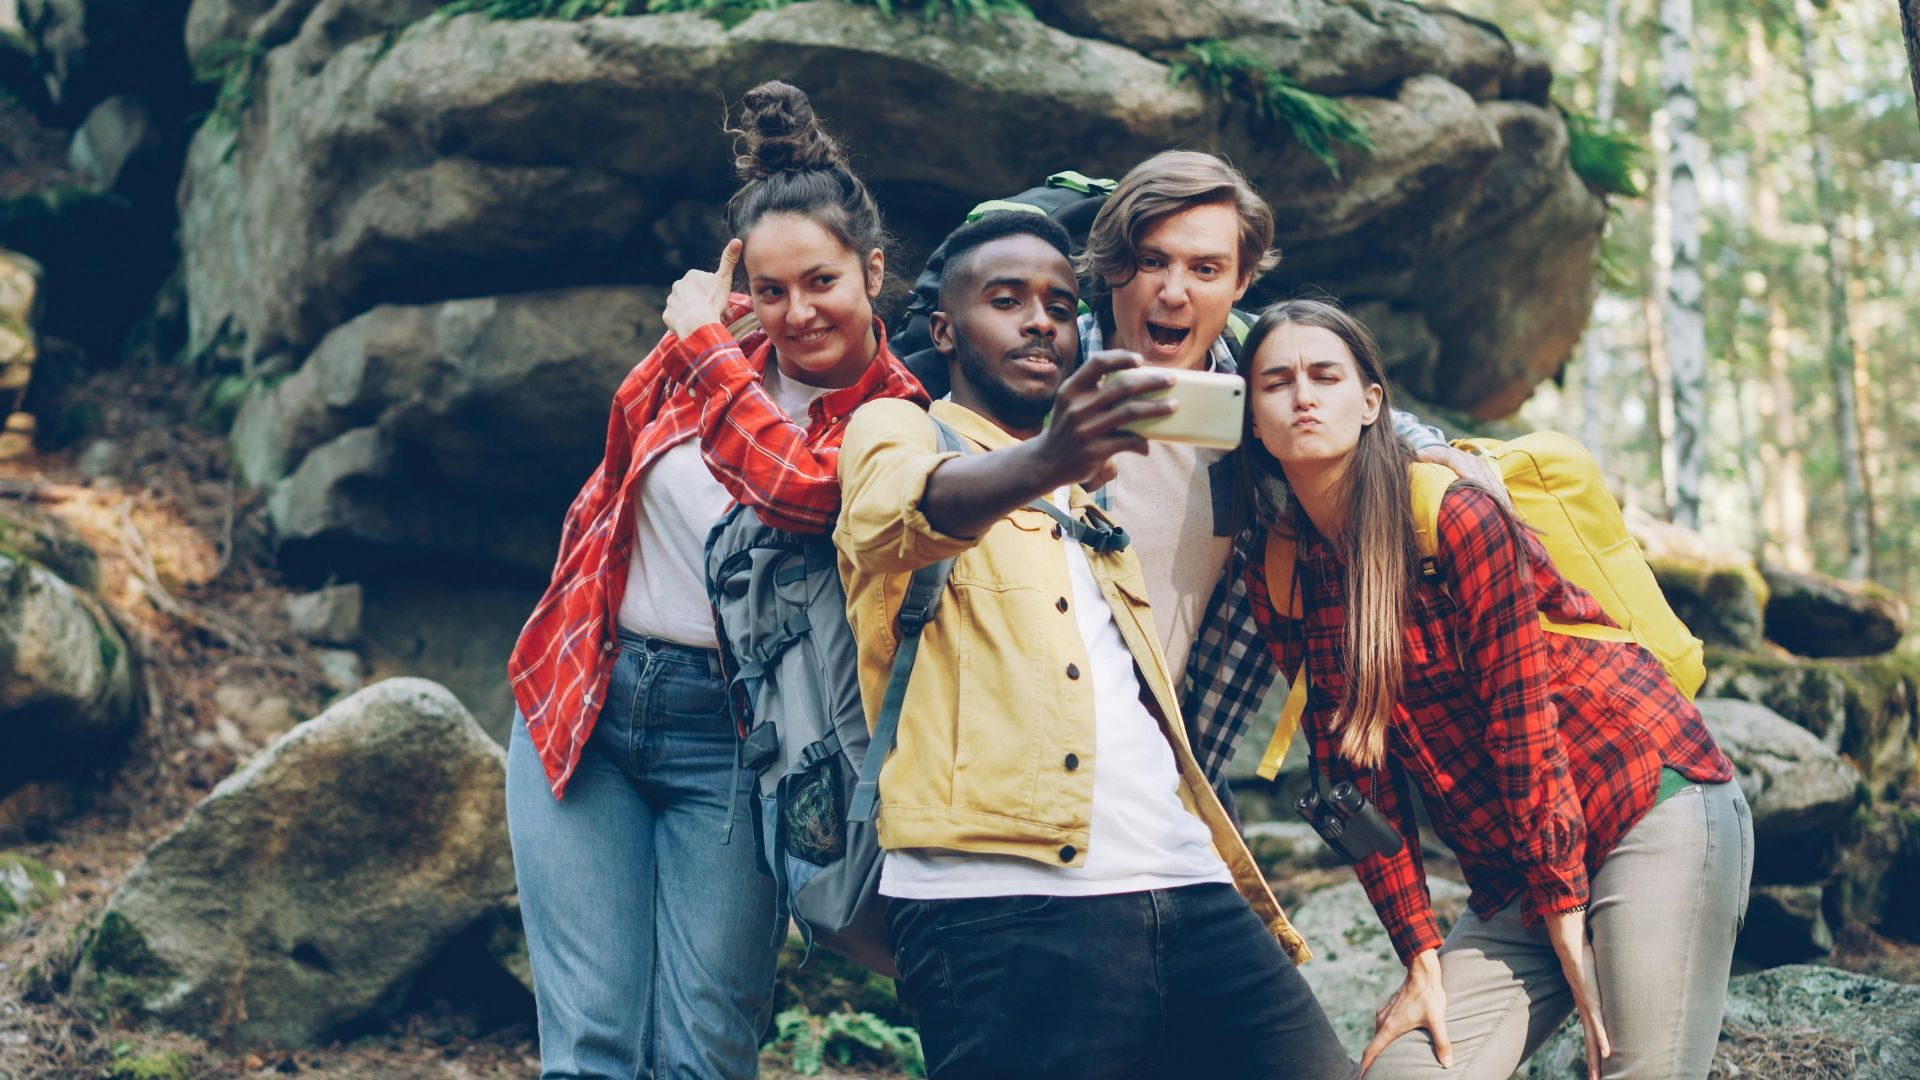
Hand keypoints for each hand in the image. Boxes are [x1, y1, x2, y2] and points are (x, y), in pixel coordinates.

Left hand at [664, 238, 742, 340]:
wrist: (697, 324)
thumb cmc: (712, 302)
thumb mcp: (724, 279)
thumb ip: (729, 260)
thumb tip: (737, 240)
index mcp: (692, 276)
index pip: (706, 284)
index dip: (716, 294)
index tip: (721, 302)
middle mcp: (678, 285)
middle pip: (696, 295)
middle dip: (706, 304)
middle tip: (718, 315)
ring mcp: (671, 300)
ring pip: (687, 306)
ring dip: (696, 313)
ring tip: (706, 322)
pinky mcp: (668, 315)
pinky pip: (678, 318)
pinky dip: (686, 322)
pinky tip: (694, 326)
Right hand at [1031, 350, 1175, 488]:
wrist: (1047, 462)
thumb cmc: (1067, 427)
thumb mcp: (1070, 403)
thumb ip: (1094, 389)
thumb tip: (1136, 380)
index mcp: (1072, 389)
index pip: (1098, 363)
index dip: (1121, 358)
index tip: (1140, 360)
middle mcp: (1077, 407)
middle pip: (1123, 387)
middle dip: (1152, 382)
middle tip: (1172, 380)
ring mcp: (1086, 429)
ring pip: (1130, 412)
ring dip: (1156, 408)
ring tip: (1174, 405)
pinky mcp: (1095, 451)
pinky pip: (1128, 441)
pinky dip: (1142, 442)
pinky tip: (1148, 445)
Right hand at [1361, 949, 1451, 1073]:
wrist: (1422, 972)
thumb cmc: (1428, 996)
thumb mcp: (1437, 1021)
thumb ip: (1442, 1043)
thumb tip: (1448, 1064)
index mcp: (1390, 1027)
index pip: (1372, 1051)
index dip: (1365, 1066)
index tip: (1360, 1077)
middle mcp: (1383, 1021)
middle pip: (1374, 1045)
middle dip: (1373, 1060)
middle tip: (1375, 1073)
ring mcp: (1384, 1013)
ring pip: (1378, 1035)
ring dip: (1380, 1047)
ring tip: (1384, 1058)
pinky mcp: (1388, 1008)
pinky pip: (1382, 1026)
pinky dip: (1384, 1036)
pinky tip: (1394, 1038)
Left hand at [1418, 444, 1512, 510]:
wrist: (1439, 450)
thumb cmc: (1430, 459)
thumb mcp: (1425, 456)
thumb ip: (1425, 457)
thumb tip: (1420, 455)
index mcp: (1453, 455)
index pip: (1460, 463)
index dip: (1466, 471)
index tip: (1472, 480)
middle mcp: (1470, 460)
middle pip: (1480, 474)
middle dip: (1486, 488)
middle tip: (1492, 503)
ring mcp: (1480, 467)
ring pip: (1492, 481)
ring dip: (1498, 495)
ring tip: (1503, 510)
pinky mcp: (1487, 474)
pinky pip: (1497, 486)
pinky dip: (1502, 497)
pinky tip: (1507, 510)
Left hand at [1544, 907, 1610, 1078]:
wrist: (1569, 947)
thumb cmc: (1582, 958)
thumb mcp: (1594, 975)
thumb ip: (1599, 980)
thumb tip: (1603, 978)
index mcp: (1586, 1008)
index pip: (1591, 1035)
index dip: (1594, 1052)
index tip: (1596, 1068)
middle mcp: (1585, 1011)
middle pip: (1591, 1043)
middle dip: (1593, 1064)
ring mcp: (1587, 1007)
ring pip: (1593, 1039)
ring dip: (1596, 1059)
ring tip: (1597, 1077)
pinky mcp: (1591, 1001)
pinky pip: (1599, 1024)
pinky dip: (1603, 1039)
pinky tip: (1607, 1053)